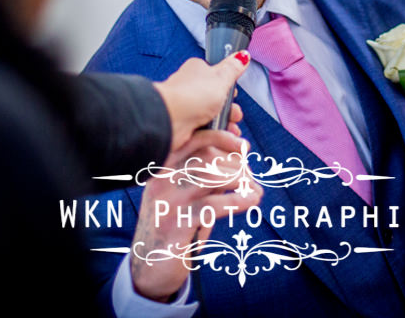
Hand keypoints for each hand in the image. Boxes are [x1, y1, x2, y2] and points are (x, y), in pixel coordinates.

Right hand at [130, 130, 261, 301]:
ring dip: (241, 182)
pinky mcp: (177, 225)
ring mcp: (168, 203)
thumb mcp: (185, 194)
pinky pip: (213, 206)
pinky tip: (250, 202)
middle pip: (207, 157)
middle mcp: (162, 181)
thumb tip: (240, 151)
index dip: (222, 137)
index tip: (243, 144)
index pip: (193, 139)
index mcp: (162, 168)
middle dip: (237, 165)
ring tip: (255, 192)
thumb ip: (206, 173)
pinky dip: (238, 201)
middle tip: (252, 178)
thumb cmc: (175, 225)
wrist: (150, 267)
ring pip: (212, 177)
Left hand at [154, 54, 249, 152]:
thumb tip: (242, 55)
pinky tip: (222, 136)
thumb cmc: (192, 95)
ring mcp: (187, 107)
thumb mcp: (221, 78)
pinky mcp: (185, 125)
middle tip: (235, 115)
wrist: (170, 120)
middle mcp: (190, 88)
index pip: (216, 76)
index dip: (228, 86)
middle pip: (216, 98)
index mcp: (197, 71)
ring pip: (211, 115)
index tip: (235, 94)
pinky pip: (205, 129)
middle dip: (230, 109)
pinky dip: (215, 134)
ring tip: (232, 129)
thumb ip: (233, 68)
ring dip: (225, 123)